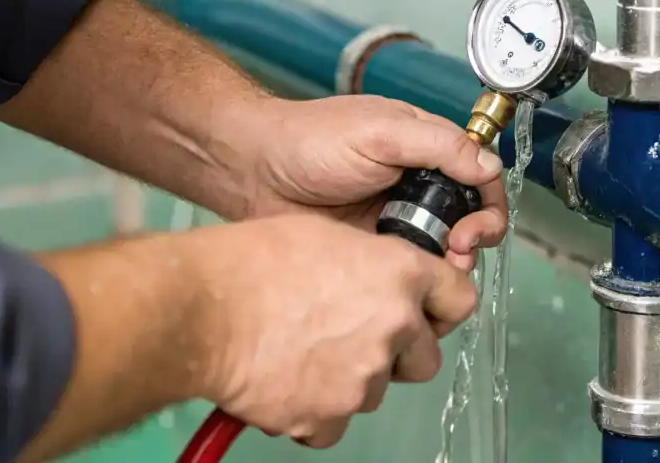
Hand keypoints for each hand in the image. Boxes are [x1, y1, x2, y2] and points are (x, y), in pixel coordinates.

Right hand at [188, 214, 477, 447]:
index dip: (441, 308)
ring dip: (347, 380)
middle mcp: (393, 327)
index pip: (459, 298)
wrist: (199, 310)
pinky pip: (332, 423)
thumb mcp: (325, 236)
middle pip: (424, 359)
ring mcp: (364, 377)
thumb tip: (379, 279)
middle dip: (397, 355)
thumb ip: (371, 264)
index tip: (427, 314)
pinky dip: (312, 410)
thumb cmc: (249, 264)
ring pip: (373, 391)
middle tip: (351, 340)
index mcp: (399, 275)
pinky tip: (284, 381)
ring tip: (299, 352)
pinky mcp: (328, 415)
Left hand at [244, 96, 507, 269]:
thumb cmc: (310, 139)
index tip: (474, 230)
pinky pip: (408, 270)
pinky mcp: (373, 251)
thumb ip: (439, 145)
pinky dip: (417, 279)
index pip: (481, 179)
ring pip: (443, 250)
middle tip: (458, 252)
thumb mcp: (381, 131)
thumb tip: (491, 166)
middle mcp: (418, 186)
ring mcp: (397, 220)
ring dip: (450, 265)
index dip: (488, 207)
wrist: (250, 170)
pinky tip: (407, 284)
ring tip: (437, 272)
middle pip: (470, 219)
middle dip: (474, 239)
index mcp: (427, 150)